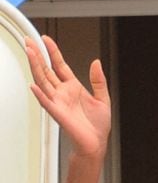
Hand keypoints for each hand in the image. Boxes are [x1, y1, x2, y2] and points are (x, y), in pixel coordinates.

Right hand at [24, 35, 110, 158]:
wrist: (96, 142)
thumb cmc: (97, 125)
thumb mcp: (103, 98)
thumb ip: (99, 80)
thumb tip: (97, 63)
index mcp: (73, 87)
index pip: (59, 65)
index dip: (53, 52)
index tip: (46, 39)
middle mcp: (63, 93)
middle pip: (46, 70)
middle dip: (38, 55)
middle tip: (29, 40)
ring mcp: (58, 102)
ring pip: (43, 81)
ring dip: (35, 67)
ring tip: (30, 53)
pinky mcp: (58, 113)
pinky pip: (46, 102)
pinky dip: (40, 94)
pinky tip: (34, 85)